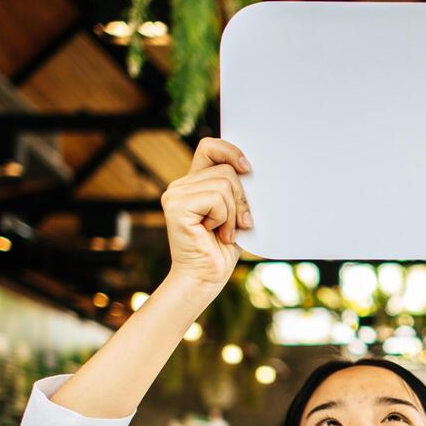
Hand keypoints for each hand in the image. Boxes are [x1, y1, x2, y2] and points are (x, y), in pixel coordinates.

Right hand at [160, 138, 253, 293]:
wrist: (206, 278)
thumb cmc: (222, 249)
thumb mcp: (236, 213)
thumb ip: (236, 189)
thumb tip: (251, 170)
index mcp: (193, 183)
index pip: (210, 147)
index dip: (231, 152)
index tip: (248, 170)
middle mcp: (180, 185)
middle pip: (225, 170)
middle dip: (241, 199)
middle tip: (237, 224)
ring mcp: (175, 194)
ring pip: (224, 184)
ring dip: (233, 214)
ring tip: (224, 232)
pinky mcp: (176, 206)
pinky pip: (216, 199)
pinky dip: (225, 219)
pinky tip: (216, 234)